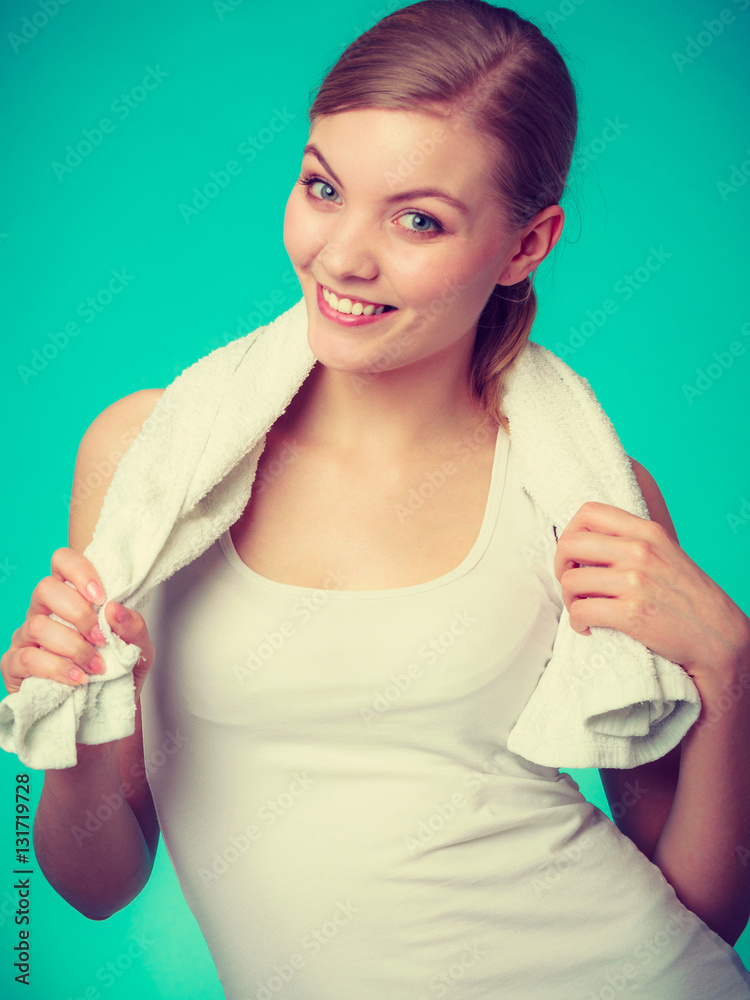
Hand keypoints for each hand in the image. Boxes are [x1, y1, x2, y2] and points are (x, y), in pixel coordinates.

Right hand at [1, 547, 154, 704]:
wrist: (106, 715)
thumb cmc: (119, 673)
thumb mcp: (139, 649)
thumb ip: (133, 626)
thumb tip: (114, 608)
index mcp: (72, 597)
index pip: (63, 562)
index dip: (79, 571)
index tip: (101, 596)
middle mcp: (44, 612)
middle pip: (45, 588)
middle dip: (78, 613)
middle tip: (100, 638)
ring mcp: (26, 638)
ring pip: (37, 625)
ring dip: (73, 647)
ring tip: (95, 666)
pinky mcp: (15, 666)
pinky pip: (26, 658)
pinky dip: (56, 668)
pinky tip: (77, 679)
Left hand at [553, 501, 749, 683]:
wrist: (718, 636)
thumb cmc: (687, 596)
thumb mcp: (666, 553)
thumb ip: (632, 542)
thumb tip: (587, 539)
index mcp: (647, 532)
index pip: (589, 512)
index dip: (570, 532)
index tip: (574, 554)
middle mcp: (639, 551)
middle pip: (570, 544)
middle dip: (561, 566)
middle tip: (571, 584)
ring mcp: (635, 582)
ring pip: (570, 581)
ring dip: (569, 599)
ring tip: (581, 609)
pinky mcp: (631, 614)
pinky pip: (580, 612)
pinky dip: (577, 623)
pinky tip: (587, 628)